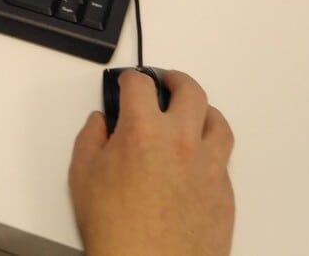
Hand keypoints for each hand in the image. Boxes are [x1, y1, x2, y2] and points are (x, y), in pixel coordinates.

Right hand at [68, 69, 234, 255]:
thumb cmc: (115, 230)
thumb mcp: (83, 176)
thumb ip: (90, 139)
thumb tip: (100, 123)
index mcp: (144, 130)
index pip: (140, 84)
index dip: (130, 78)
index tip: (127, 82)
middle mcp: (182, 141)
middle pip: (190, 91)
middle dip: (175, 80)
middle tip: (165, 82)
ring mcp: (209, 167)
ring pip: (218, 123)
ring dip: (203, 112)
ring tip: (192, 115)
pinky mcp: (225, 193)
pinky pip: (224, 160)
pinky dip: (210, 151)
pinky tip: (196, 159)